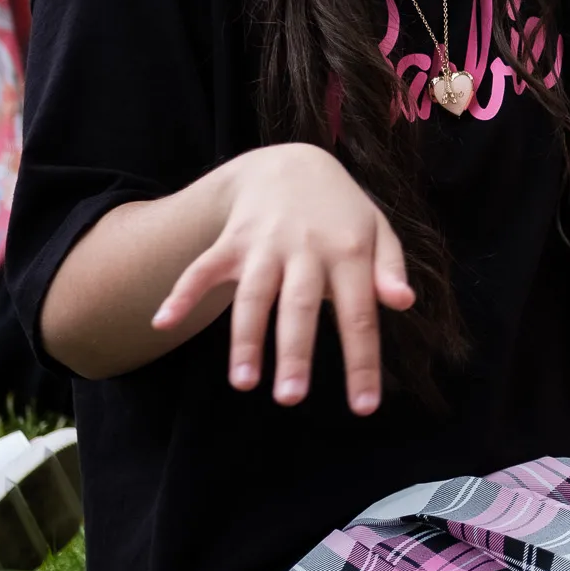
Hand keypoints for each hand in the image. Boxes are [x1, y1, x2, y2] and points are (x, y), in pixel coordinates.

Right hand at [153, 143, 415, 413]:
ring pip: (253, 294)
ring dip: (245, 338)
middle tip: (291, 399)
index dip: (362, 361)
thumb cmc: (341, 212)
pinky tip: (164, 322)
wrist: (292, 163)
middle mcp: (306, 249)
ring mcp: (265, 244)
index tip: (363, 407)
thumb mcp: (377, 230)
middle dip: (294, 352)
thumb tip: (405, 303)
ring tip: (243, 383)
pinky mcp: (232, 241)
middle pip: (299, 306)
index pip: (358, 315)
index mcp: (349, 252)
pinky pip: (203, 268)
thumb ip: (391, 268)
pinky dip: (182, 293)